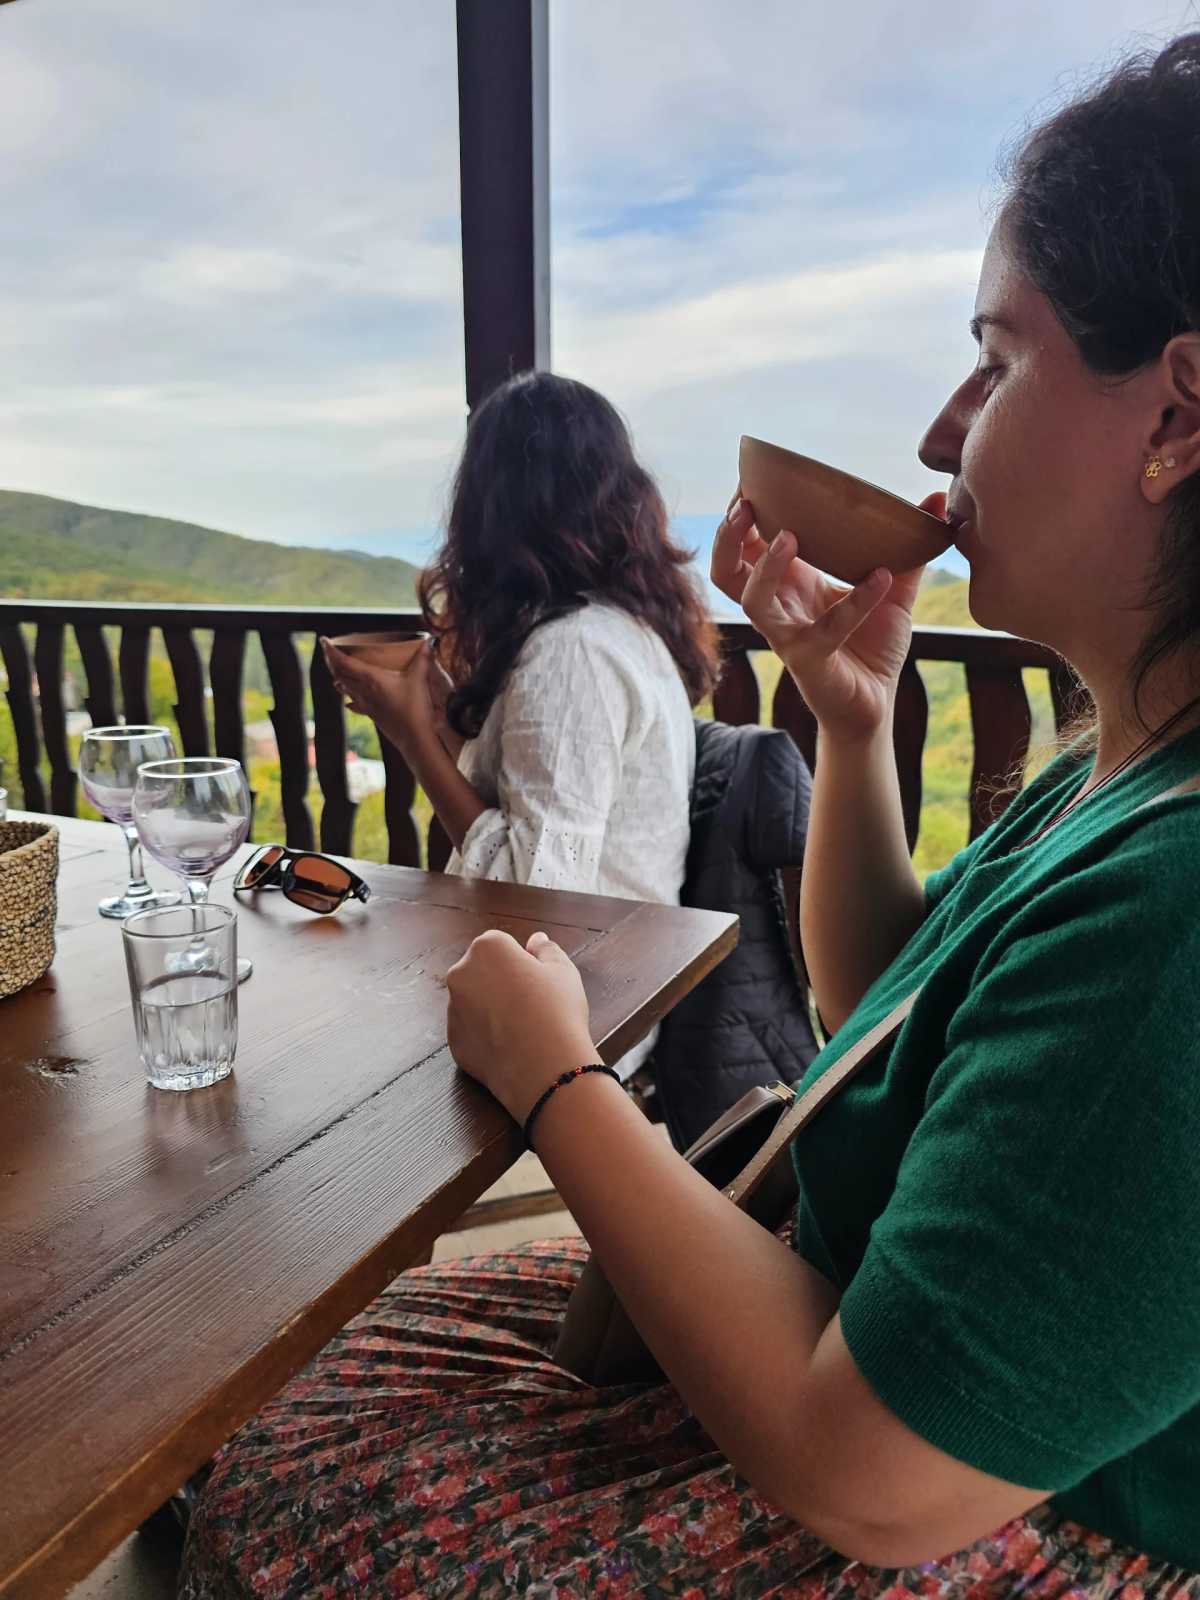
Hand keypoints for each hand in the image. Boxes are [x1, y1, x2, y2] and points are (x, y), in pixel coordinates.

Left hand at [320, 638, 438, 756]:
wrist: (415, 739)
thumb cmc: (415, 709)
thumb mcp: (419, 679)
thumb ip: (423, 659)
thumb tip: (429, 642)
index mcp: (371, 679)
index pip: (344, 662)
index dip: (331, 651)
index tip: (324, 641)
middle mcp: (364, 692)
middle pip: (340, 674)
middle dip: (332, 661)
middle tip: (329, 651)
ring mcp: (366, 704)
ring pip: (345, 688)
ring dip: (339, 677)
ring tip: (337, 669)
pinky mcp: (372, 714)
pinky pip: (355, 704)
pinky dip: (349, 697)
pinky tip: (348, 702)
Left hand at [445, 929, 597, 1122]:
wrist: (545, 1069)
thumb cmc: (557, 1013)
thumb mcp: (563, 971)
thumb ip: (547, 949)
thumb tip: (536, 940)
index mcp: (487, 948)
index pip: (500, 944)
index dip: (520, 961)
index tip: (537, 980)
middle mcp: (460, 973)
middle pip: (481, 971)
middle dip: (500, 982)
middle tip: (530, 1003)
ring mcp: (453, 1009)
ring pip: (473, 1001)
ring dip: (490, 1007)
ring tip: (521, 1026)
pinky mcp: (453, 1041)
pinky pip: (470, 1031)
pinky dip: (484, 1035)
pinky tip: (510, 1045)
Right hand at [711, 494, 943, 743]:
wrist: (876, 705)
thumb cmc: (872, 647)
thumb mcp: (893, 588)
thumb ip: (909, 545)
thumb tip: (936, 498)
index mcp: (789, 584)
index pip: (746, 544)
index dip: (741, 515)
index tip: (754, 479)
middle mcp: (779, 607)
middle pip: (726, 571)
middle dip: (728, 537)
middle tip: (746, 505)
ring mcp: (788, 635)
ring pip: (751, 600)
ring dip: (763, 566)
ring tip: (789, 536)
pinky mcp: (809, 660)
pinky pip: (823, 630)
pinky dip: (855, 603)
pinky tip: (883, 580)